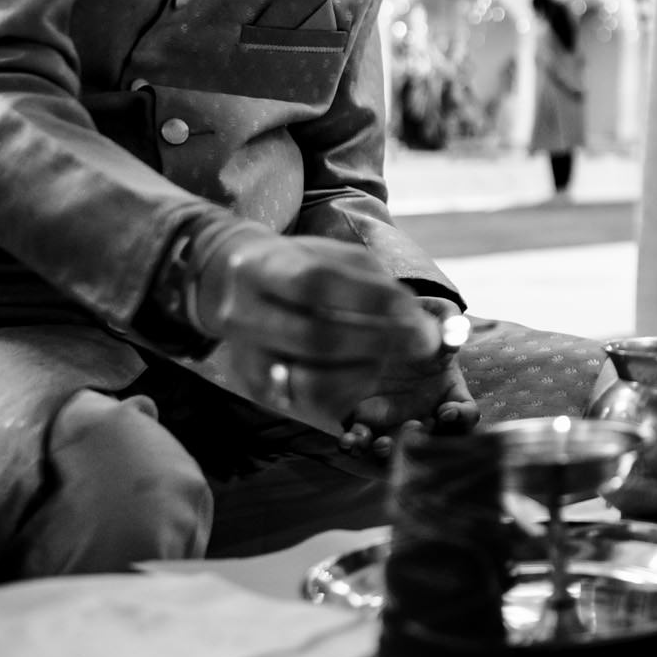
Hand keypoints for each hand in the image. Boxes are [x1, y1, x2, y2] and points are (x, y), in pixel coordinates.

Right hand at [194, 233, 430, 429]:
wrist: (233, 284)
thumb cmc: (297, 265)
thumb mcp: (330, 254)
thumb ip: (373, 280)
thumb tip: (414, 317)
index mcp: (260, 267)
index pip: (314, 283)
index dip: (368, 298)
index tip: (410, 306)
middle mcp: (243, 314)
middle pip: (315, 337)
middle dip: (380, 341)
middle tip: (423, 341)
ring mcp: (245, 356)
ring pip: (310, 381)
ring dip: (366, 371)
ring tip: (393, 353)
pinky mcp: (256, 386)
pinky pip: (309, 402)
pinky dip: (349, 390)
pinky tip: (368, 369)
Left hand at [340, 297, 478, 458]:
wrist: (384, 323)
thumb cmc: (421, 320)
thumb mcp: (440, 313)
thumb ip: (450, 322)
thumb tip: (455, 335)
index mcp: (450, 392)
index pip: (466, 414)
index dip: (460, 417)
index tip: (447, 411)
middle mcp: (426, 413)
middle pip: (430, 441)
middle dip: (422, 442)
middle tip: (412, 429)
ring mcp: (395, 419)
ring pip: (395, 447)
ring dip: (388, 451)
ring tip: (380, 445)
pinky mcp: (364, 417)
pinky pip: (362, 437)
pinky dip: (356, 442)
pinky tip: (349, 439)